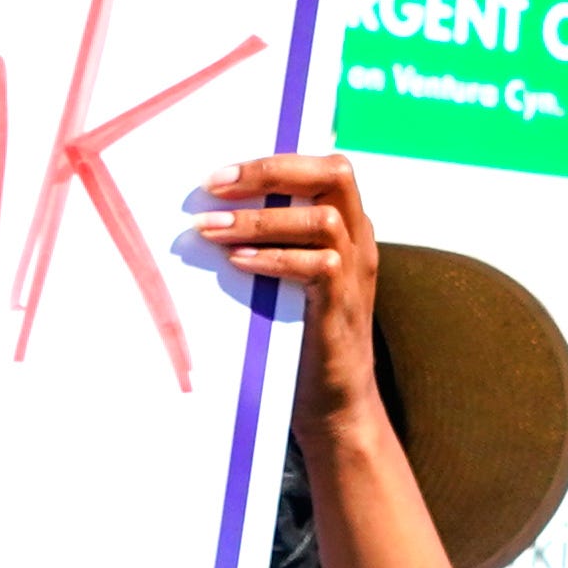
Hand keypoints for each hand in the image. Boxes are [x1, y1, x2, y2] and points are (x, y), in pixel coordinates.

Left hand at [196, 150, 384, 440]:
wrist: (334, 406)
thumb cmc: (299, 338)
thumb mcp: (287, 278)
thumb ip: (270, 241)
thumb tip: (207, 211)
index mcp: (349, 226)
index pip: (325, 166)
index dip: (274, 160)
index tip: (219, 173)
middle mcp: (360, 241)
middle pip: (335, 174)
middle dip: (271, 171)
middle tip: (215, 185)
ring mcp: (357, 275)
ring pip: (323, 219)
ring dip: (260, 220)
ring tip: (210, 229)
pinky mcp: (344, 309)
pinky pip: (321, 267)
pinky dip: (275, 258)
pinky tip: (238, 262)